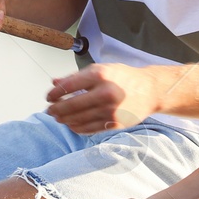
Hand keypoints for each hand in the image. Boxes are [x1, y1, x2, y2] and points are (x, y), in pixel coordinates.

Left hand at [46, 64, 163, 134]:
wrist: (150, 91)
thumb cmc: (123, 77)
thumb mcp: (100, 70)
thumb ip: (76, 77)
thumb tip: (54, 82)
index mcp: (100, 75)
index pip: (68, 86)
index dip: (54, 94)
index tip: (48, 97)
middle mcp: (105, 93)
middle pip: (71, 105)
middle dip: (56, 109)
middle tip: (49, 110)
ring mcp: (110, 111)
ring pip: (78, 119)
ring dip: (64, 119)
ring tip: (58, 117)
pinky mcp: (114, 124)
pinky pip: (89, 129)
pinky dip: (76, 127)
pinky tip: (71, 124)